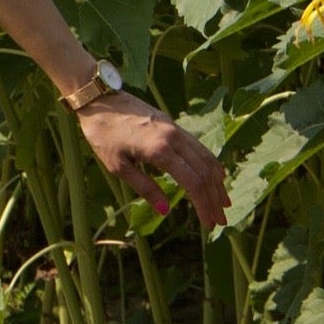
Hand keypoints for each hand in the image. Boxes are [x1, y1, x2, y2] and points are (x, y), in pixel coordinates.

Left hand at [75, 90, 227, 228]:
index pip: (193, 182)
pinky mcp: (174, 125)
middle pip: (204, 172)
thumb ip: (144, 187)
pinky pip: (199, 147)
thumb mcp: (117, 166)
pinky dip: (210, 164)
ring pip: (206, 158)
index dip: (203, 205)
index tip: (208, 224)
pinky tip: (215, 177)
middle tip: (220, 220)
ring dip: (217, 183)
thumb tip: (165, 210)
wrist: (100, 99)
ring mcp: (176, 129)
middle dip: (214, 198)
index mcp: (159, 151)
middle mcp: (174, 138)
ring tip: (223, 202)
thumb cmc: (103, 135)